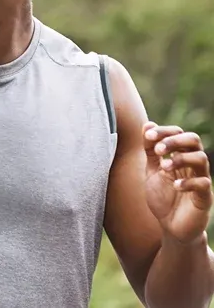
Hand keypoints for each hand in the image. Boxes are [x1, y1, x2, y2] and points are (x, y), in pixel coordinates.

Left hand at [143, 122, 212, 243]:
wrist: (171, 226)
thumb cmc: (163, 196)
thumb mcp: (152, 171)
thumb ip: (150, 150)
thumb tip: (147, 124)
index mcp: (181, 156)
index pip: (179, 133)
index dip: (164, 132)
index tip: (147, 136)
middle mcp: (193, 165)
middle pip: (193, 140)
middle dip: (174, 140)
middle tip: (158, 150)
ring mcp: (201, 179)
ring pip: (201, 159)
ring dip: (181, 159)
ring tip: (164, 167)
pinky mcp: (204, 197)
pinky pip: (203, 184)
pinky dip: (188, 182)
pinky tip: (175, 186)